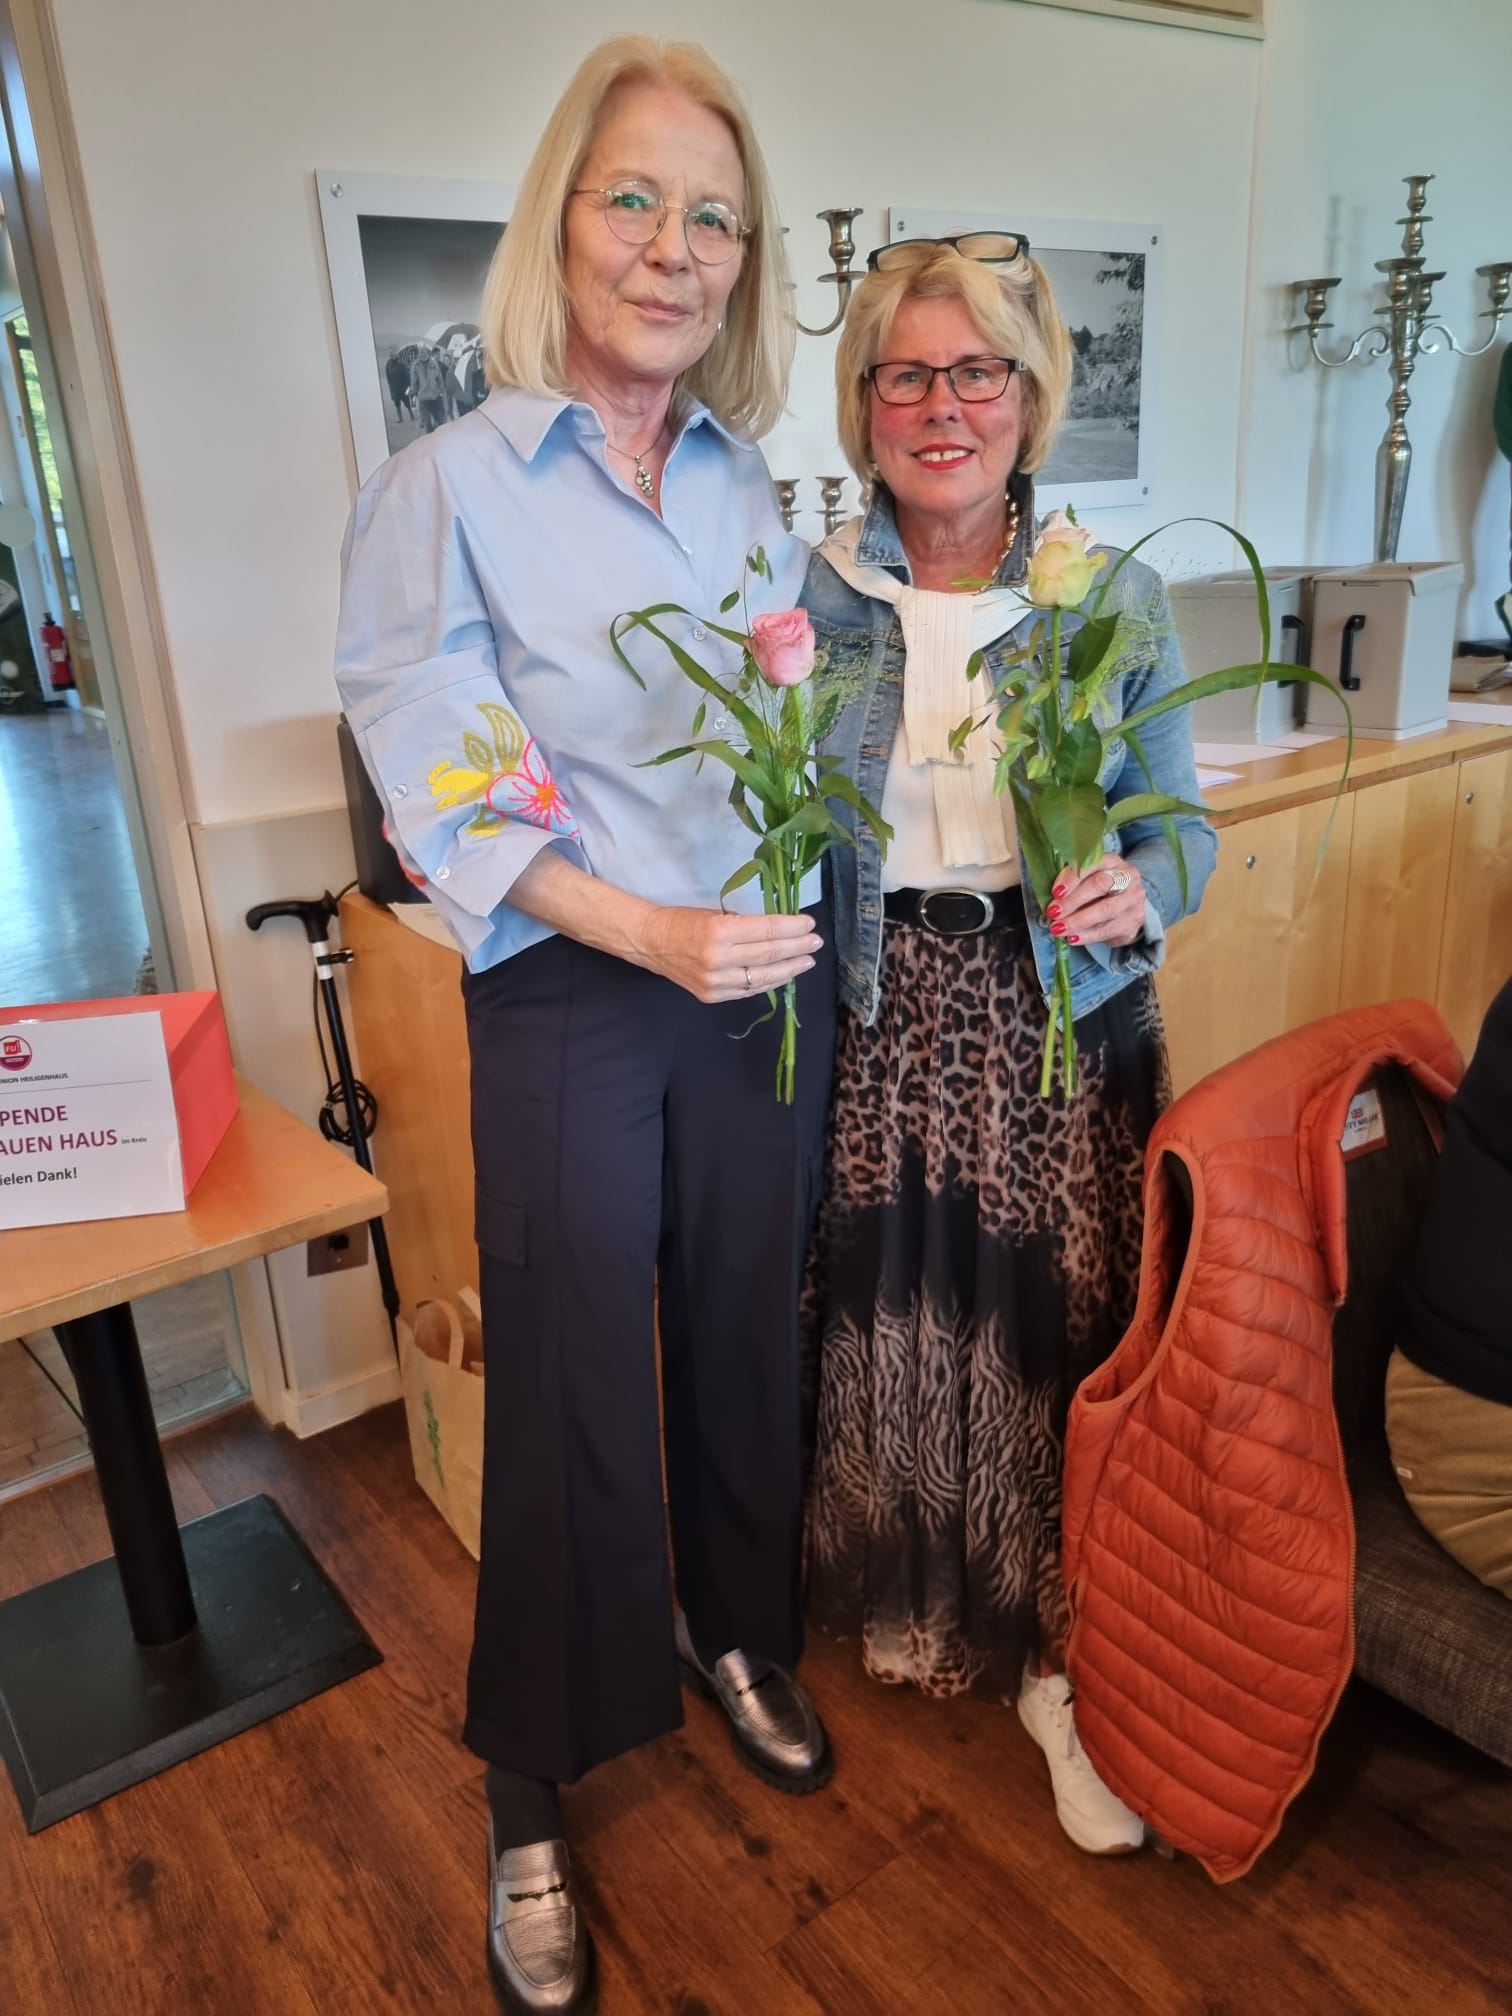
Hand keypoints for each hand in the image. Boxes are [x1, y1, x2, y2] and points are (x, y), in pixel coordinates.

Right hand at [635, 906, 821, 1003]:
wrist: (650, 943)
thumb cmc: (683, 921)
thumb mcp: (716, 915)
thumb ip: (747, 925)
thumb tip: (782, 930)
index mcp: (720, 932)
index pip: (767, 931)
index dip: (792, 928)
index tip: (809, 924)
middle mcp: (719, 959)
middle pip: (769, 955)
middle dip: (797, 948)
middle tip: (816, 943)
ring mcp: (716, 982)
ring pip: (763, 978)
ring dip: (789, 969)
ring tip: (806, 961)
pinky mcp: (713, 996)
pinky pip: (749, 990)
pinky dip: (769, 982)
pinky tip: (784, 974)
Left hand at [1045, 855, 1145, 948]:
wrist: (1127, 905)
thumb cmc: (1099, 889)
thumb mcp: (1086, 878)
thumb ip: (1071, 881)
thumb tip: (1050, 898)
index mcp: (1111, 860)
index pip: (1092, 863)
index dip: (1072, 877)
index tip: (1055, 892)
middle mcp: (1127, 876)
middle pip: (1100, 885)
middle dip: (1073, 901)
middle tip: (1053, 913)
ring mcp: (1133, 899)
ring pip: (1105, 910)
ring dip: (1078, 922)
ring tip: (1058, 929)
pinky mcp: (1135, 920)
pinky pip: (1109, 930)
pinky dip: (1087, 935)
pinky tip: (1072, 938)